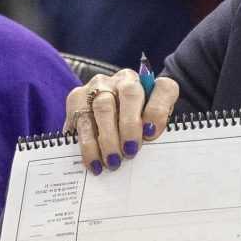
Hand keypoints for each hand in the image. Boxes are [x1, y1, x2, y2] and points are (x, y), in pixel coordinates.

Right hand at [66, 68, 181, 173]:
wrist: (105, 118)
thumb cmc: (133, 126)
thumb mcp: (148, 126)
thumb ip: (152, 131)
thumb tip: (150, 146)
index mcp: (151, 83)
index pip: (163, 88)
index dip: (159, 110)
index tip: (152, 134)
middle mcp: (125, 79)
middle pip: (130, 93)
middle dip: (130, 125)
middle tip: (130, 151)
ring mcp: (99, 86)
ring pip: (103, 106)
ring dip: (108, 138)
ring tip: (113, 161)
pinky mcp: (77, 98)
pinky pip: (83, 122)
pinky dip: (89, 146)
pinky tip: (95, 161)